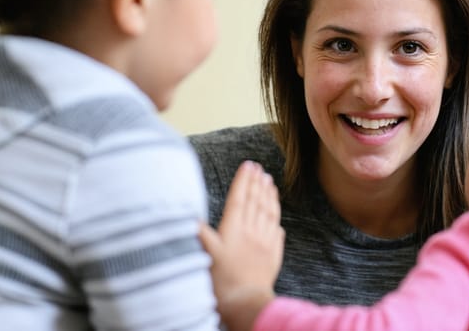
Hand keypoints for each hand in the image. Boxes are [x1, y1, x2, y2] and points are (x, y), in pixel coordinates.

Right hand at [199, 161, 284, 329]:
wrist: (245, 302)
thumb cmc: (221, 280)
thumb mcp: (205, 254)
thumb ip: (201, 233)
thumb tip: (190, 217)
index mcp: (233, 229)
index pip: (239, 198)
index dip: (243, 180)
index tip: (248, 166)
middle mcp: (251, 231)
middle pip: (256, 201)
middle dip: (257, 183)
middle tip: (259, 168)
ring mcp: (265, 242)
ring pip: (269, 212)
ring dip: (269, 195)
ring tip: (269, 182)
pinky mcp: (273, 254)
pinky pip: (277, 230)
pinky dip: (276, 218)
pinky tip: (276, 214)